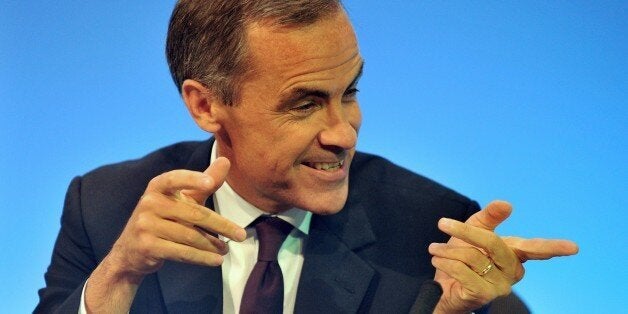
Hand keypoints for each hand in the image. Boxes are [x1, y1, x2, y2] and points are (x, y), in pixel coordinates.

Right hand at [85, 157, 246, 311]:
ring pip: (189, 236)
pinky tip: (216, 260)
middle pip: (193, 213)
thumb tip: (226, 160)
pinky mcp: (147, 246)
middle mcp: (149, 202)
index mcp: (158, 186)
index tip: (209, 183)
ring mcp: (145, 225)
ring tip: (227, 249)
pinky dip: (201, 257)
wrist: (132, 250)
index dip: (192, 179)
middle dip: (221, 225)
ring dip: (212, 245)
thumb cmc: (165, 218)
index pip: (175, 178)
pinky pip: (181, 252)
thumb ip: (204, 183)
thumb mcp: (183, 199)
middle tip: (241, 235)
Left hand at [429, 201, 578, 312]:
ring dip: (448, 250)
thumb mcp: (474, 230)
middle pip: (493, 243)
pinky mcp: (483, 296)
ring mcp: (500, 286)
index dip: (553, 247)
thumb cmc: (461, 256)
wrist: (441, 285)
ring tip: (435, 249)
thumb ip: (490, 217)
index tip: (573, 248)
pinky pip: (463, 271)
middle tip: (442, 223)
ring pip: (474, 257)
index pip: (535, 249)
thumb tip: (507, 204)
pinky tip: (437, 261)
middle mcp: (512, 272)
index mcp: (513, 254)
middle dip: (465, 231)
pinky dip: (445, 262)